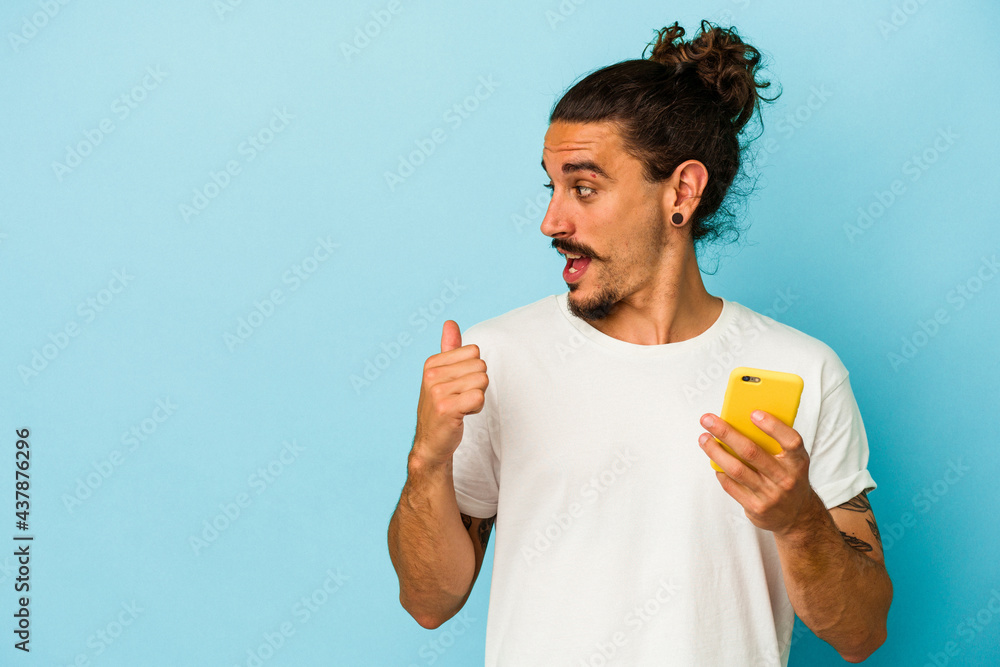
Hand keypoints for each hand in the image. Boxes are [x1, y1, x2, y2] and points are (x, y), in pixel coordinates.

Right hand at [412, 320, 488, 465]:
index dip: (473, 370)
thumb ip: (449, 349)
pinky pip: (479, 398)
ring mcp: (437, 392)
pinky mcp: (446, 408)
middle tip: (460, 399)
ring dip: (477, 397)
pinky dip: (476, 408)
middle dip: (477, 384)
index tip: (458, 386)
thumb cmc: (442, 407)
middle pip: (480, 366)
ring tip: (460, 407)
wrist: (431, 442)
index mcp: (432, 363)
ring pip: (482, 382)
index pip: (474, 351)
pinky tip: (462, 414)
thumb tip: (450, 322)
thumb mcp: (442, 375)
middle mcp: (432, 375)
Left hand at [697, 409, 824, 536]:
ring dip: (715, 452)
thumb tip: (740, 420)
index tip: (753, 413)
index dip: (773, 426)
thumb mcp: (792, 461)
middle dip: (726, 433)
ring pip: (736, 469)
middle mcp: (786, 479)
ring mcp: (770, 495)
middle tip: (707, 420)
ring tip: (704, 438)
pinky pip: (731, 485)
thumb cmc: (789, 477)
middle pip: (751, 452)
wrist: (798, 516)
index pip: (791, 441)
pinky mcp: (756, 507)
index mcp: (798, 462)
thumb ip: (775, 444)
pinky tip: (714, 461)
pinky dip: (720, 471)